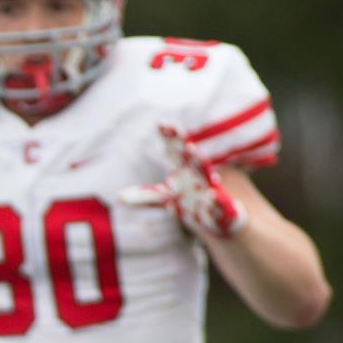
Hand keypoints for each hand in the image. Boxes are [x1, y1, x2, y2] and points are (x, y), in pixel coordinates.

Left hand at [119, 124, 246, 238]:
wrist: (220, 220)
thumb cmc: (192, 202)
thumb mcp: (167, 199)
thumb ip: (146, 197)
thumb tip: (119, 197)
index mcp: (186, 171)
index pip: (176, 151)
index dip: (169, 137)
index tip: (161, 122)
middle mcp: (199, 177)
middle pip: (190, 157)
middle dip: (181, 143)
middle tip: (172, 129)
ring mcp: (211, 191)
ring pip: (205, 174)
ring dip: (199, 161)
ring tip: (190, 149)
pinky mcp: (222, 209)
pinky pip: (220, 205)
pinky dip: (217, 201)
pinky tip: (212, 197)